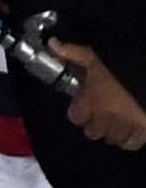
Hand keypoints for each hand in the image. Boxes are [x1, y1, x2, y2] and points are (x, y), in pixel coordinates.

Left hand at [56, 35, 145, 149]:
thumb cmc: (121, 64)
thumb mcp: (94, 55)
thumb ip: (72, 52)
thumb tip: (51, 44)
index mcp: (91, 100)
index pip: (75, 117)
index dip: (80, 111)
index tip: (86, 103)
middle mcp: (106, 116)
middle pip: (92, 132)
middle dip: (95, 123)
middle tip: (103, 112)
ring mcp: (125, 125)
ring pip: (111, 138)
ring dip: (112, 131)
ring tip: (117, 120)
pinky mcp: (143, 129)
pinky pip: (131, 143)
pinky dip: (129, 139)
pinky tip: (129, 130)